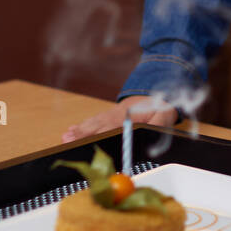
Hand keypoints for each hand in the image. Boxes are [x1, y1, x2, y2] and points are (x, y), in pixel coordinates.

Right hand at [61, 95, 178, 142]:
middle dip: (83, 134)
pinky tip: (71, 131)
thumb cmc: (162, 105)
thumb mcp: (166, 114)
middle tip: (67, 141)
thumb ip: (158, 123)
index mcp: (131, 114)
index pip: (113, 126)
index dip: (100, 134)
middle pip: (98, 125)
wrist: (158, 88)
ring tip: (65, 137)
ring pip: (94, 122)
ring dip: (79, 130)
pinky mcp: (110, 114)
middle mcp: (118, 113)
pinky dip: (82, 125)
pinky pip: (94, 120)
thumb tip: (150, 133)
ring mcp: (112, 113)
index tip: (89, 141)